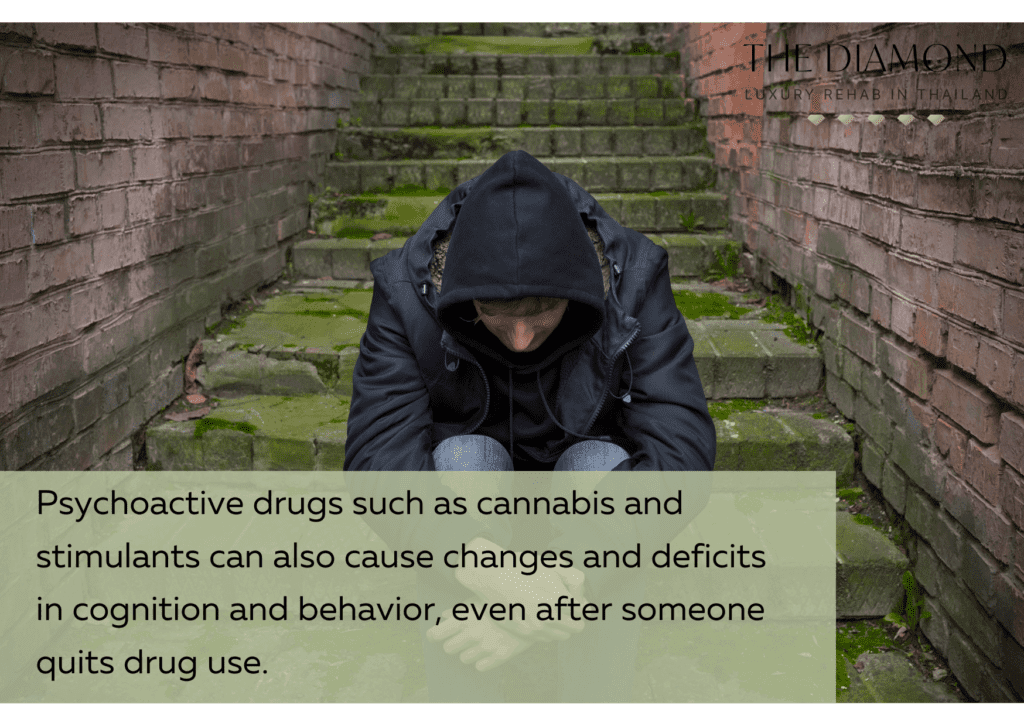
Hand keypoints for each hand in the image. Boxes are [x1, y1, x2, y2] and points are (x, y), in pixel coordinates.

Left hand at [426, 608, 532, 671]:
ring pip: (463, 658)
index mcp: (465, 617)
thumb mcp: (480, 599)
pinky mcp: (499, 656)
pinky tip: (488, 650)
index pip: (437, 634)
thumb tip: (444, 616)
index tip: (435, 635)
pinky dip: (482, 660)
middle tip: (461, 637)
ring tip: (478, 641)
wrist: (534, 610)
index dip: (434, 635)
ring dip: (468, 651)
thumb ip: (459, 609)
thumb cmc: (502, 602)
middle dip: (452, 643)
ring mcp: (486, 646)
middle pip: (448, 648)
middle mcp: (473, 634)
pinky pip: (480, 666)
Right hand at [454, 538, 587, 641]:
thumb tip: (582, 599)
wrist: (492, 577)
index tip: (573, 597)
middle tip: (567, 606)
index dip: (580, 602)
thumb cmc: (521, 568)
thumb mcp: (551, 566)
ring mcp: (535, 627)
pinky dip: (548, 630)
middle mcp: (547, 617)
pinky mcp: (524, 633)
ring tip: (552, 610)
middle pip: (576, 627)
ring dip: (562, 625)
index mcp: (557, 599)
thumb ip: (573, 580)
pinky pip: (546, 638)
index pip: (582, 611)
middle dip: (575, 616)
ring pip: (562, 636)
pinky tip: (540, 616)